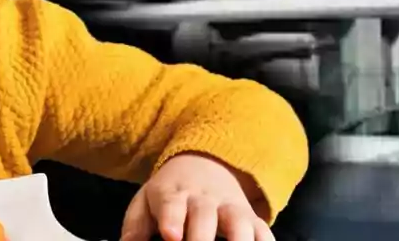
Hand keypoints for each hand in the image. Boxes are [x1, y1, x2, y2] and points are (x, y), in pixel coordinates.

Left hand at [120, 152, 274, 240]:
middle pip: (204, 216)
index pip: (170, 204)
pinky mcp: (252, 219)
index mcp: (173, 194)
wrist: (204, 164)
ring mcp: (230, 209)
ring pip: (239, 222)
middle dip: (201, 238)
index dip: (171, 219)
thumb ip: (135, 226)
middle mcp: (203, 200)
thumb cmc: (169, 194)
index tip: (171, 236)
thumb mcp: (145, 202)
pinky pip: (263, 231)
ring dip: (239, 240)